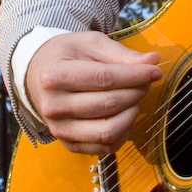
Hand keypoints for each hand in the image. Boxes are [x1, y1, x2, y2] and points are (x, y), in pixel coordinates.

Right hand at [25, 31, 161, 154]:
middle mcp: (53, 106)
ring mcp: (59, 129)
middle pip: (108, 104)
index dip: (135, 76)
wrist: (36, 75)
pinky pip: (104, 147)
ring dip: (131, 115)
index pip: (104, 79)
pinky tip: (125, 115)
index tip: (155, 70)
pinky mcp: (68, 144)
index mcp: (54, 75)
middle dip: (136, 92)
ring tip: (135, 98)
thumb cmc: (66, 56)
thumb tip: (153, 62)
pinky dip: (123, 133)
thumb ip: (121, 54)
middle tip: (146, 81)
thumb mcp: (89, 44)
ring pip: (108, 131)